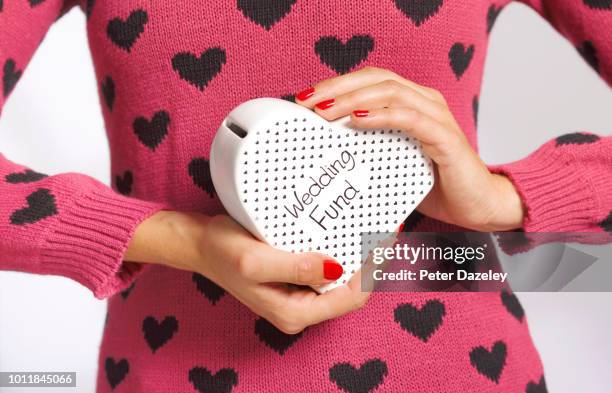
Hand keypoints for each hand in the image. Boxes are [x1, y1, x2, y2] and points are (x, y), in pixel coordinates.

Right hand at [126, 211, 369, 333]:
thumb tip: (336, 268)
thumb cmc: (221, 251)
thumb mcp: (255, 259)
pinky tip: (350, 232)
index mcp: (294, 312)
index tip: (385, 241)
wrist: (199, 244)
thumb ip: (295, 267)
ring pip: (343, 281)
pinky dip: (344, 252)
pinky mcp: (295, 279)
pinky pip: (329, 270)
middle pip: (352, 292)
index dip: (373, 272)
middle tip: (388, 231)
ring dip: (360, 258)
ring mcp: (298, 295)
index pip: (350, 298)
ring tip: (375, 230)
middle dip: (373, 265)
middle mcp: (300, 309)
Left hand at [295, 66, 524, 231]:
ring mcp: (437, 117)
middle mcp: (425, 102)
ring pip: (390, 92)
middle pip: (375, 79)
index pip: (369, 80)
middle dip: (336, 87)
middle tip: (306, 102)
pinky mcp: (446, 138)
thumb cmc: (434, 185)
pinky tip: (358, 120)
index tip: (305, 99)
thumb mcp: (392, 163)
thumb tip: (325, 153)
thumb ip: (367, 150)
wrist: (476, 207)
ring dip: (353, 99)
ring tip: (325, 111)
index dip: (336, 84)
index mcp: (412, 103)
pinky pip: (411, 119)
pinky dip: (382, 116)